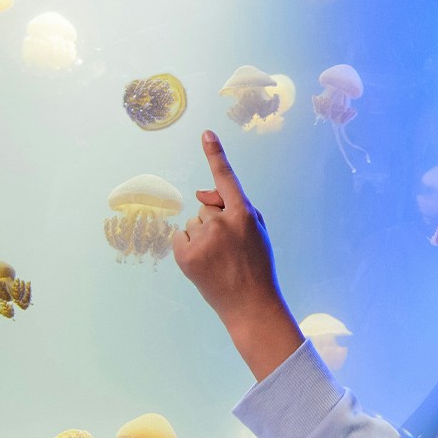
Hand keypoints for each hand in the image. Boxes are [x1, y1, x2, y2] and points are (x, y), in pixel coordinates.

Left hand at [172, 130, 302, 379]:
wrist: (249, 304)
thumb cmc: (255, 263)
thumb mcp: (256, 230)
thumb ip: (233, 205)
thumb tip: (199, 194)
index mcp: (244, 214)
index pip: (226, 178)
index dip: (216, 154)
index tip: (206, 133)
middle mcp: (221, 223)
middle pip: (206, 207)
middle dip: (214, 221)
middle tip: (228, 248)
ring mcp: (202, 239)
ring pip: (193, 223)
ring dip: (202, 236)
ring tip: (218, 259)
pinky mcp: (185, 255)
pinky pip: (180, 236)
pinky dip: (188, 247)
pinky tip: (204, 263)